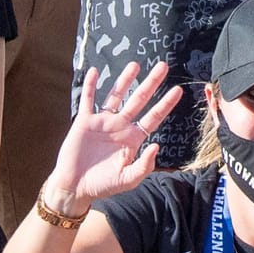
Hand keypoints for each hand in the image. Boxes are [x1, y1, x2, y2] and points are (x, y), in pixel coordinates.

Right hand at [47, 62, 183, 211]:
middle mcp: (120, 126)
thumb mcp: (127, 179)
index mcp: (133, 138)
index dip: (166, 104)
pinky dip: (91, 86)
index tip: (179, 89)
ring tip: (135, 64)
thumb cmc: (103, 185)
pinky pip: (88, 100)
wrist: (74, 187)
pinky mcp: (84, 122)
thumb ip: (144, 165)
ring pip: (116, 96)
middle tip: (164, 65)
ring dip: (125, 80)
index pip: (154, 117)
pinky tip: (95, 72)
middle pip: (139, 99)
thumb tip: (157, 146)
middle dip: (152, 83)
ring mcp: (102, 122)